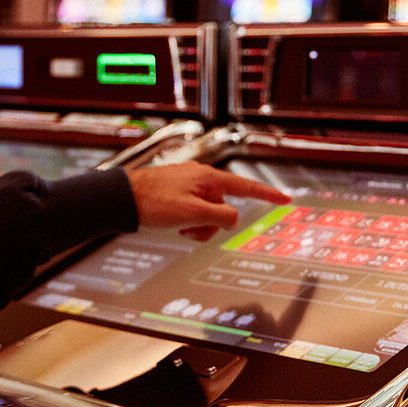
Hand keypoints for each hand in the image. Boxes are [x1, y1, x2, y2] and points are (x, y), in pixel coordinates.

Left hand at [125, 162, 290, 239]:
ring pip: (209, 214)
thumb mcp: (193, 213)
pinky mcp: (179, 195)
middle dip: (212, 224)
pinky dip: (188, 223)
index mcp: (209, 178)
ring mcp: (190, 186)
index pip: (245, 187)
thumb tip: (233, 219)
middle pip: (224, 207)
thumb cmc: (155, 201)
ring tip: (179, 227)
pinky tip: (173, 225)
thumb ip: (221, 215)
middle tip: (191, 228)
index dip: (266, 195)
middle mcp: (202, 179)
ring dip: (198, 226)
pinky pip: (194, 213)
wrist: (123, 199)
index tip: (284, 199)